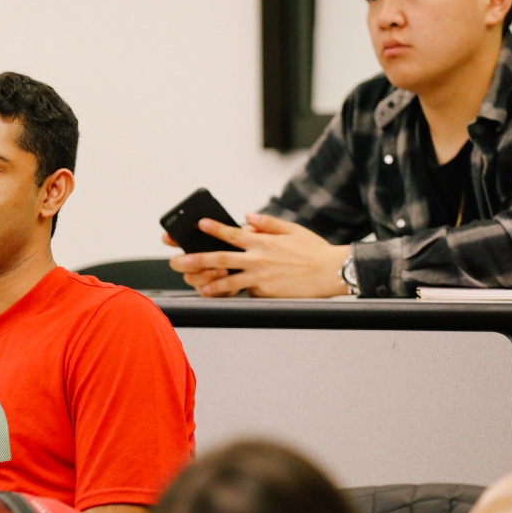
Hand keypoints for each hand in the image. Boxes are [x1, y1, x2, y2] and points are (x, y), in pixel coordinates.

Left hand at [167, 212, 350, 297]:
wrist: (333, 272)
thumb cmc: (315, 250)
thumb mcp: (292, 229)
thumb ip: (267, 223)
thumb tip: (248, 217)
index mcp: (263, 241)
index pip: (232, 233)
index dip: (213, 228)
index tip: (198, 225)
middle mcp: (258, 259)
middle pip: (220, 259)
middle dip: (196, 259)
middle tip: (178, 261)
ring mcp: (261, 278)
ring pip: (228, 282)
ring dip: (208, 284)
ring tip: (195, 285)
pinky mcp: (266, 293)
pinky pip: (246, 292)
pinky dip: (233, 293)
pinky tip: (220, 295)